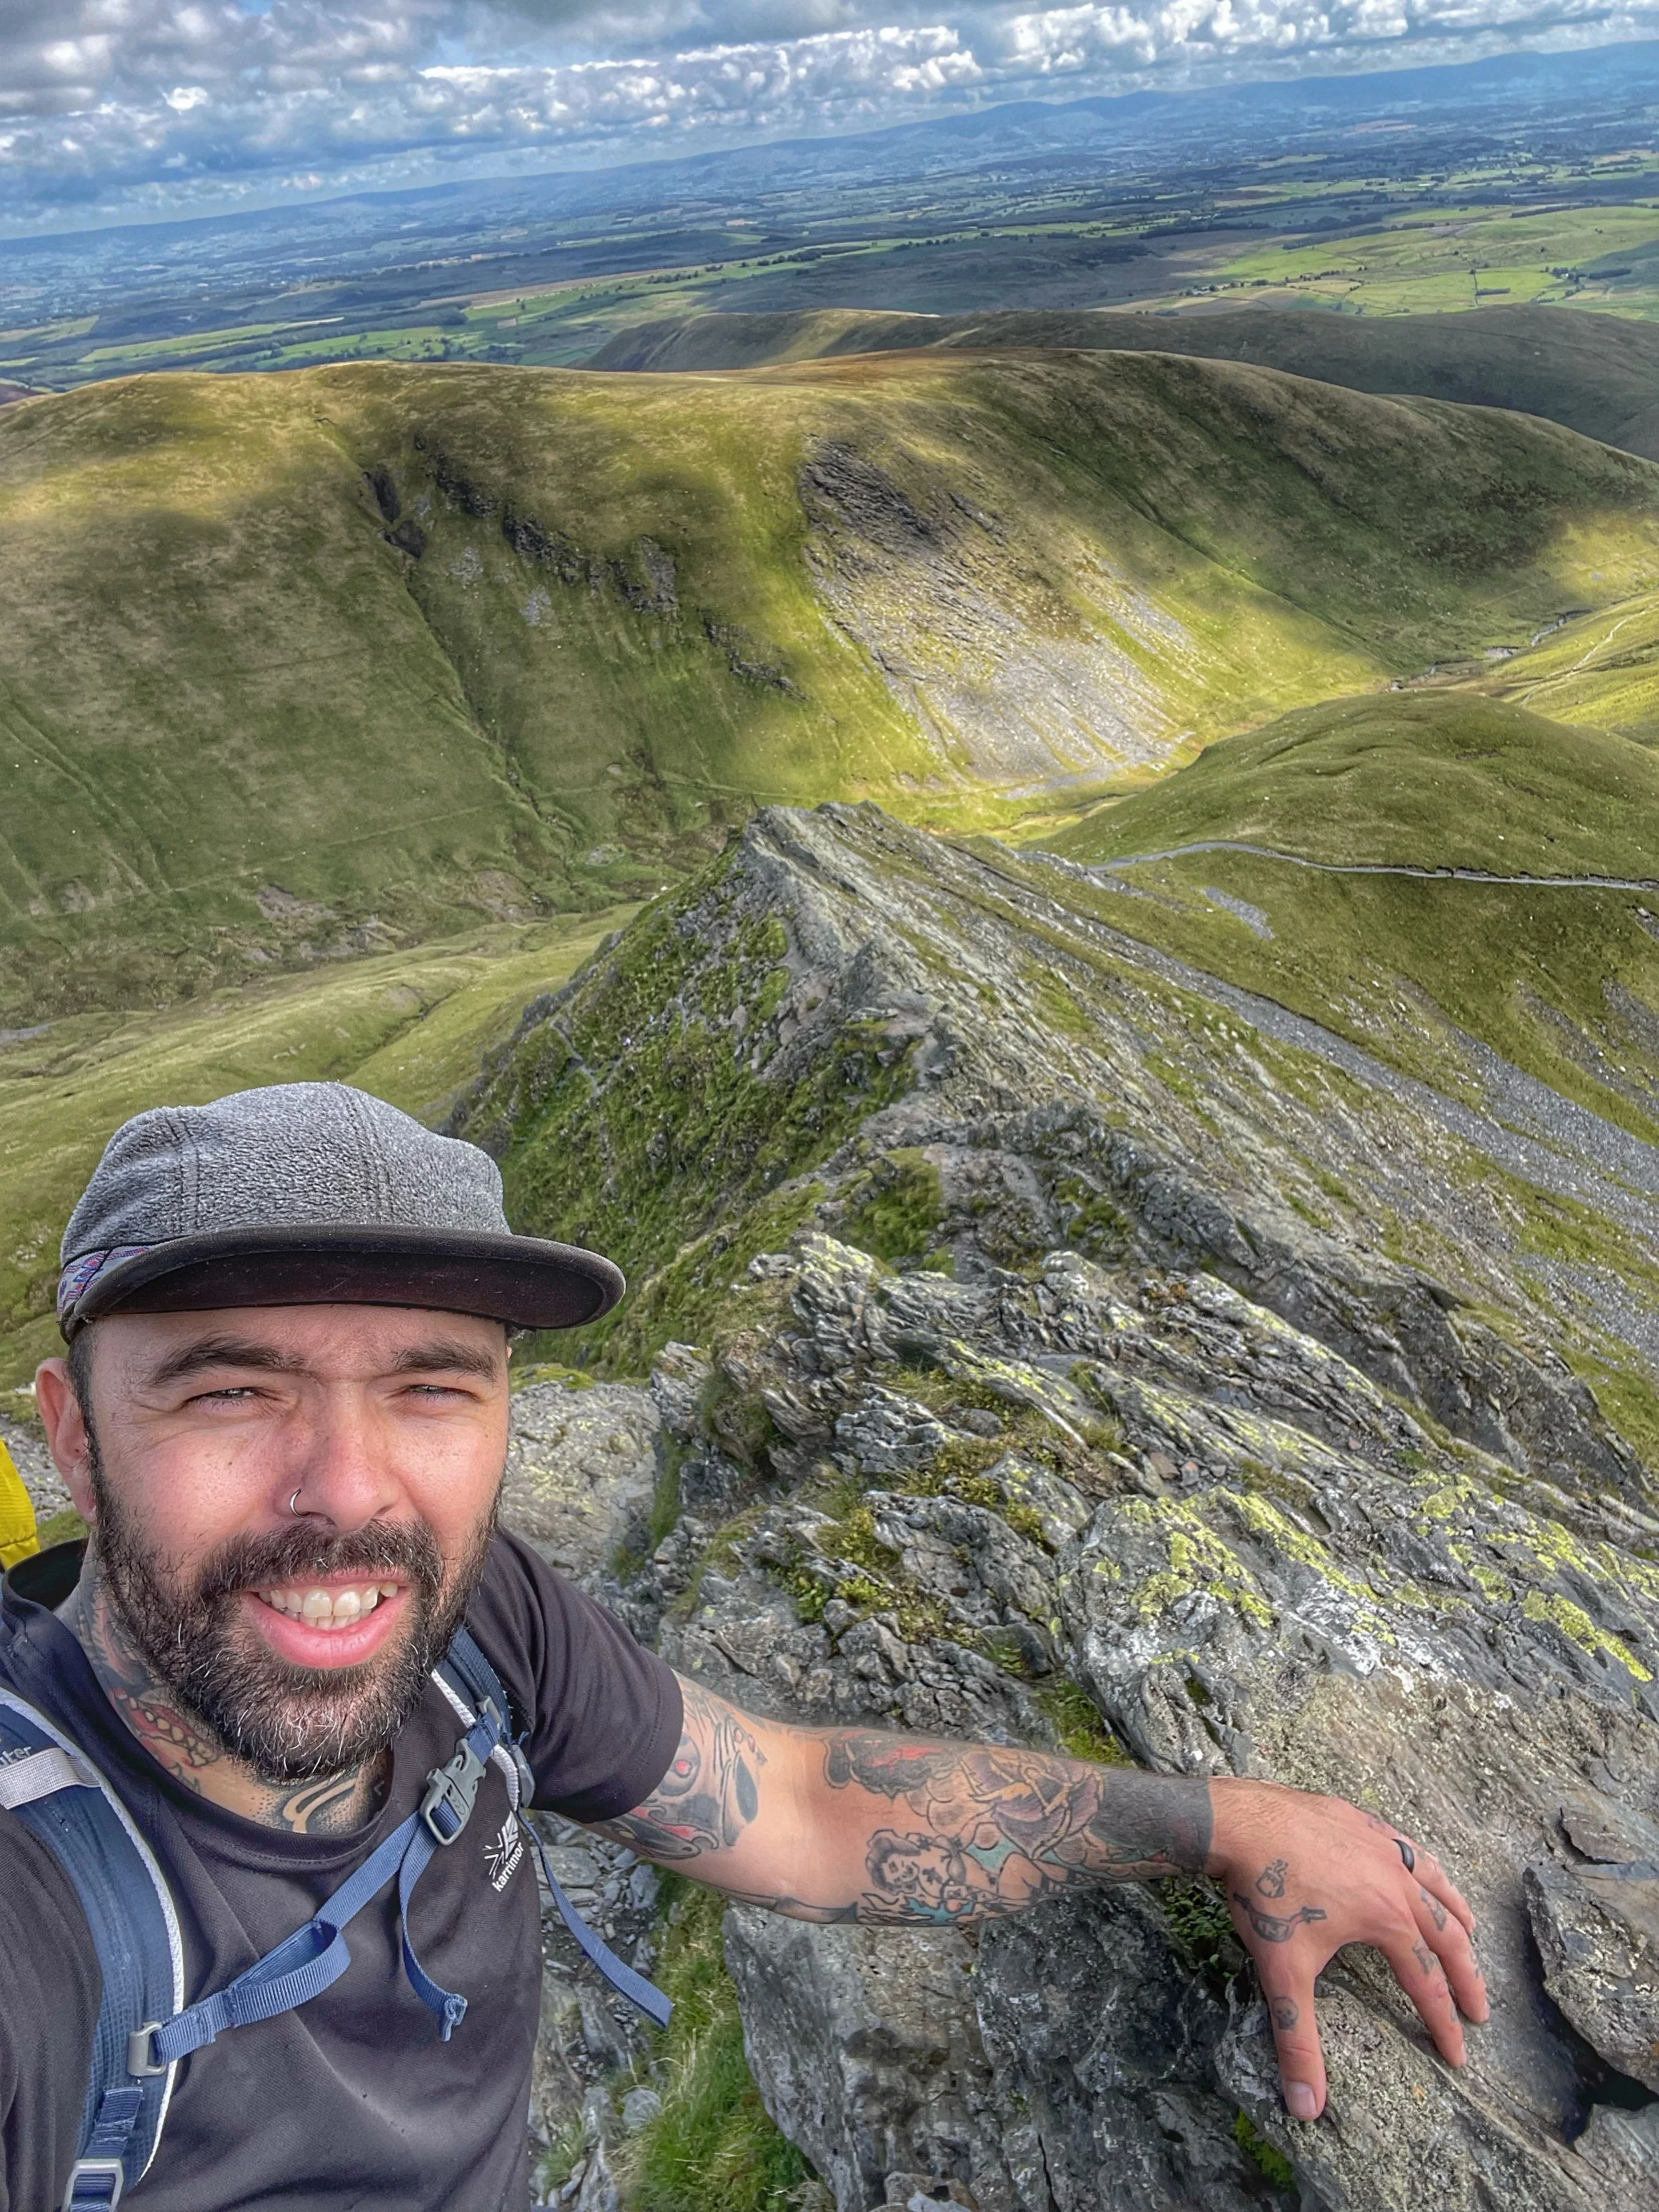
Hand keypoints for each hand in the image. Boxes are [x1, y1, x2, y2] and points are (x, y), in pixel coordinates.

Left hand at [1208, 1777, 1487, 2118]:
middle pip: (1447, 1934)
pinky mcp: (1360, 1819)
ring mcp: (1381, 1844)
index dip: (1443, 2023)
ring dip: (1456, 1912)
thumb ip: (1298, 2042)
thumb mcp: (1283, 1973)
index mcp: (1388, 1920)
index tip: (1458, 2055)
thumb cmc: (1264, 1894)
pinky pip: (1406, 1843)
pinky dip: (1423, 1864)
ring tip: (1470, 1933)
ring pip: (1434, 1881)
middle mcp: (1397, 1880)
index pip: (1427, 1982)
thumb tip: (1305, 2110)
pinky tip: (1419, 1868)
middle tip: (1481, 2010)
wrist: (1240, 1822)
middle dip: (1467, 1977)